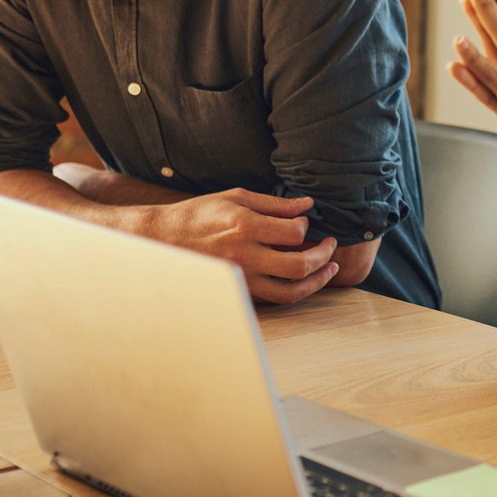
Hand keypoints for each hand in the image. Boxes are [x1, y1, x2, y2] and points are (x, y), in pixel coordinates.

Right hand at [144, 187, 340, 304]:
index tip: (304, 223)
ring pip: (290, 291)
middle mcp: (245, 255)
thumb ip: (274, 204)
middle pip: (299, 266)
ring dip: (317, 281)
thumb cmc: (200, 214)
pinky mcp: (239, 290)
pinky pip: (274, 298)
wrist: (164, 239)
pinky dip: (295, 290)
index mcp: (245, 226)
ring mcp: (242, 278)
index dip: (306, 227)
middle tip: (331, 246)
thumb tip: (307, 205)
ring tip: (330, 269)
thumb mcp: (237, 198)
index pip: (294, 232)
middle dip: (323, 256)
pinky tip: (305, 280)